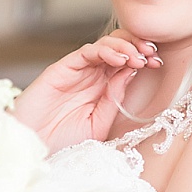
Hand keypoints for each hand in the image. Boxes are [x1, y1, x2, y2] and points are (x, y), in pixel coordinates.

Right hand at [13, 32, 161, 153]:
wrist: (32, 147)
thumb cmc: (62, 141)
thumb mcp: (98, 124)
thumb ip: (114, 99)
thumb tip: (133, 72)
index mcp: (102, 88)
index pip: (127, 63)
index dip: (144, 58)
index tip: (158, 63)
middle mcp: (92, 76)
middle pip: (119, 48)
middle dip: (137, 46)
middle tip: (151, 54)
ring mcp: (77, 70)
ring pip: (105, 45)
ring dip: (125, 46)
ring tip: (137, 57)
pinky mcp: (62, 68)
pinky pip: (87, 52)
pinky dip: (105, 51)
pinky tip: (119, 59)